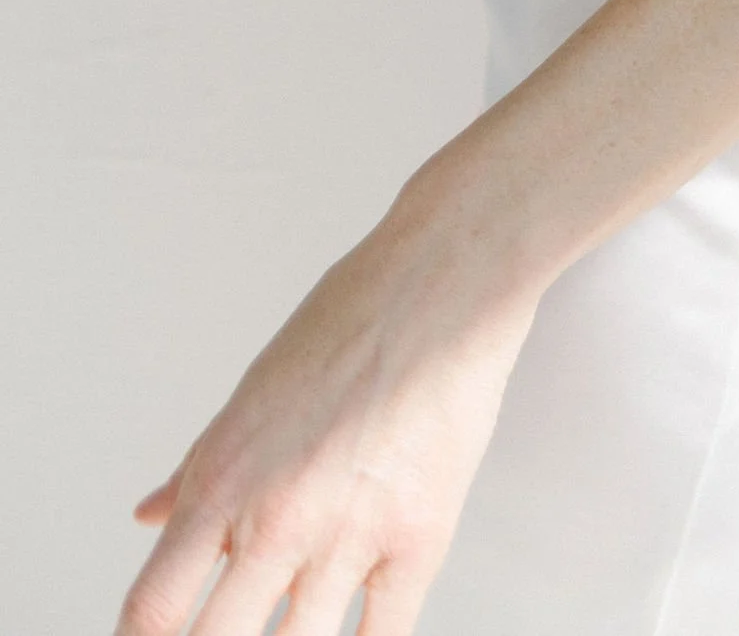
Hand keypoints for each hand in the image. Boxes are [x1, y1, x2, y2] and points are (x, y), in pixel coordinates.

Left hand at [115, 189, 536, 635]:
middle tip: (230, 633)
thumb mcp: (254, 391)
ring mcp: (350, 534)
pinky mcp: (421, 537)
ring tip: (290, 627)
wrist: (445, 280)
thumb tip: (151, 517)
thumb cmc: (353, 317)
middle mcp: (277, 516)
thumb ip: (199, 466)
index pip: (153, 611)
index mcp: (225, 479)